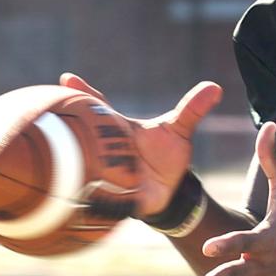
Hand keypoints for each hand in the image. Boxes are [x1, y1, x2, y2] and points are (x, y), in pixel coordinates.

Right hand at [59, 72, 221, 217]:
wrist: (167, 192)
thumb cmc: (166, 155)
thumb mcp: (178, 130)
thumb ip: (192, 110)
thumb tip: (215, 87)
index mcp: (117, 128)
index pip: (98, 109)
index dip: (84, 94)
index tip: (68, 78)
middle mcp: (104, 148)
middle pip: (82, 137)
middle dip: (74, 130)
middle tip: (60, 114)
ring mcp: (103, 172)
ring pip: (82, 166)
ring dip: (80, 163)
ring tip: (72, 157)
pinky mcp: (110, 198)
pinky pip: (94, 197)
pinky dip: (91, 196)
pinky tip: (83, 195)